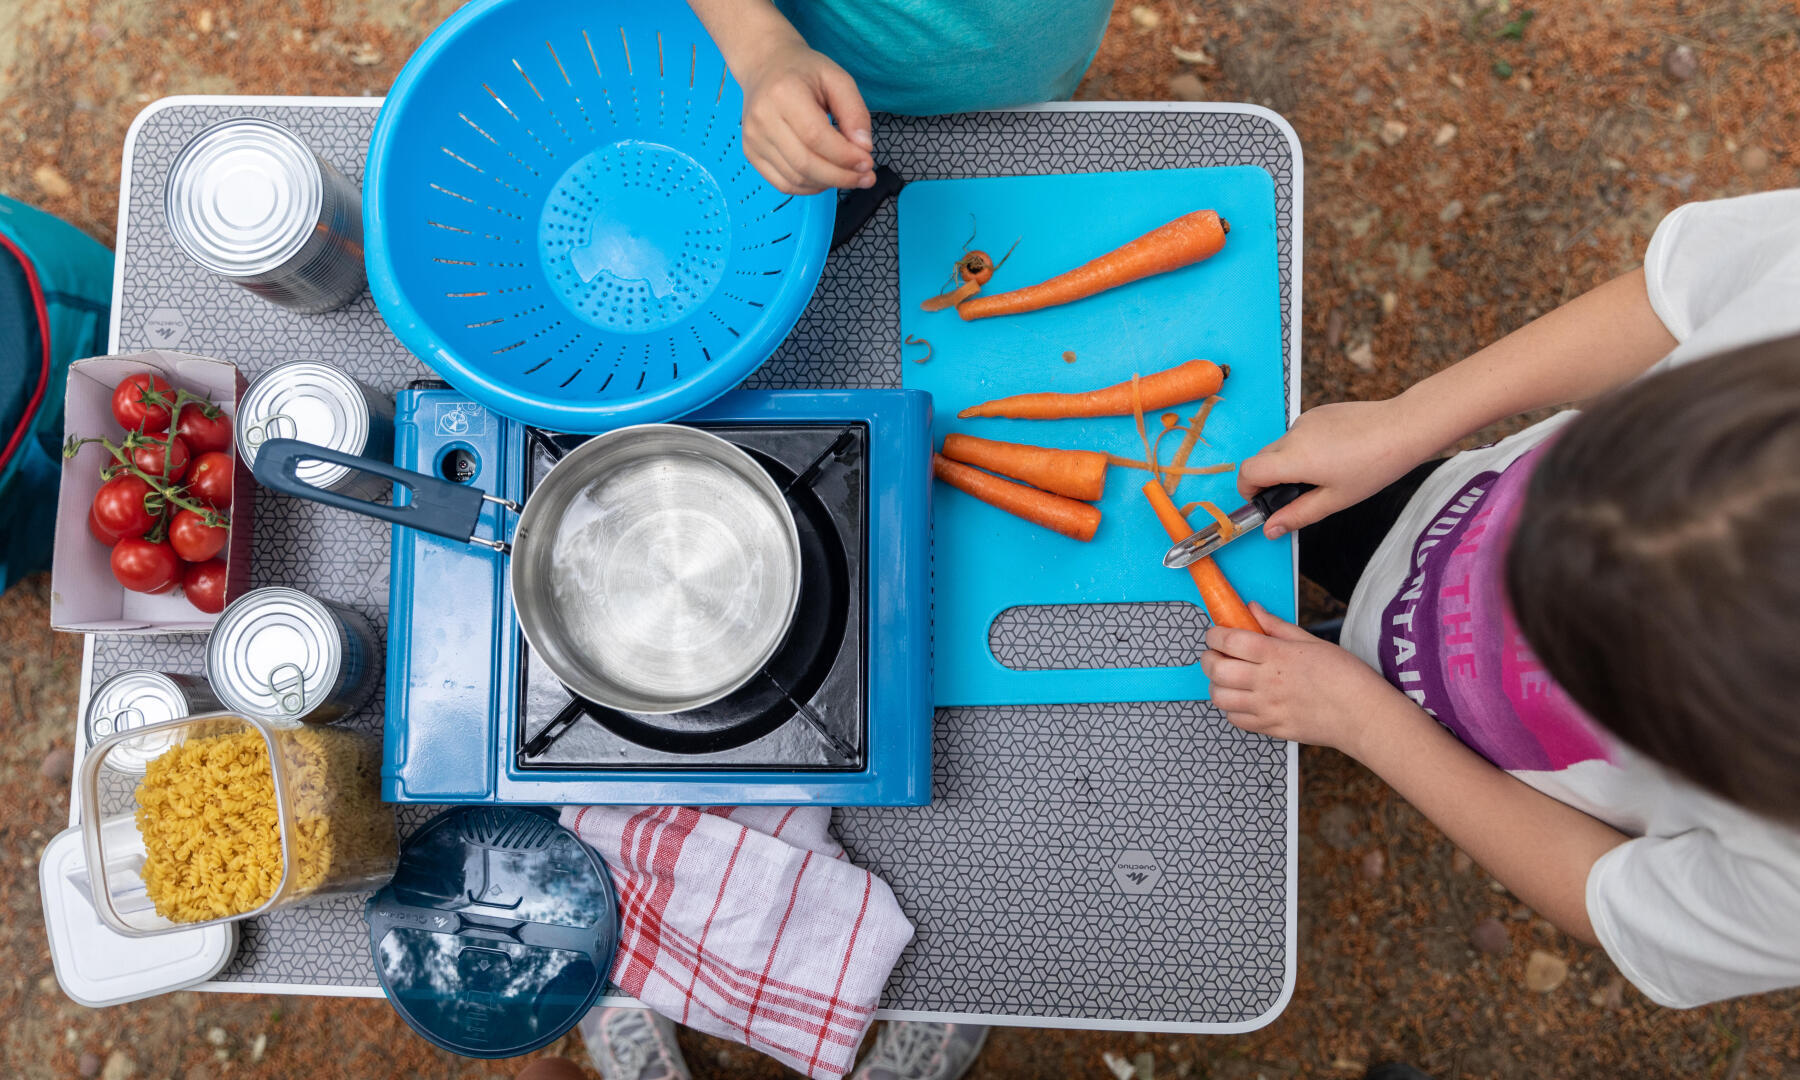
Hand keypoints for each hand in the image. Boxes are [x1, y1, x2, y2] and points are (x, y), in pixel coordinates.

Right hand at [736, 36, 873, 194]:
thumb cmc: (804, 72)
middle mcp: (762, 118)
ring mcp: (753, 139)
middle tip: (865, 177)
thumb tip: (864, 149)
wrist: (765, 66)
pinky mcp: (751, 153)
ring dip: (828, 184)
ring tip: (850, 177)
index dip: (844, 156)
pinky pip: (783, 184)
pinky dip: (809, 188)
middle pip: (805, 163)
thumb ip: (855, 112)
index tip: (868, 162)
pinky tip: (827, 179)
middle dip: (841, 176)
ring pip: (795, 178)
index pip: (816, 137)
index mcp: (783, 93)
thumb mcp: (837, 79)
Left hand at [1200, 603, 1415, 755]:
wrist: (1363, 715)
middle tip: (1215, 654)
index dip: (1214, 634)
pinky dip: (1231, 709)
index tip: (1215, 633)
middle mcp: (1266, 682)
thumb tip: (1253, 610)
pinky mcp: (1271, 728)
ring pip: (1220, 697)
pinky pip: (1236, 720)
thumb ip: (1276, 626)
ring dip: (1216, 685)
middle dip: (1208, 658)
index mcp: (1276, 655)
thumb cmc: (1345, 676)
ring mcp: (1267, 708)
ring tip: (1226, 678)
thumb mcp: (1311, 641)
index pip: (1229, 641)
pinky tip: (1242, 699)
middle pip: (1216, 669)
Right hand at [1237, 397, 1439, 537]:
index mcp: (1294, 459)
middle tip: (1298, 494)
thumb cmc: (1374, 466)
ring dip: (1289, 463)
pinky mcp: (1318, 411)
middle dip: (1269, 479)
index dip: (1247, 490)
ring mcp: (1305, 420)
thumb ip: (1298, 515)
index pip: (1247, 471)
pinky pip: (1299, 433)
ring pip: (1281, 446)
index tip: (1263, 502)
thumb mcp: (1336, 500)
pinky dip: (1305, 447)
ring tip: (1325, 474)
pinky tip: (1335, 455)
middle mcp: (1293, 435)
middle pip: (1261, 459)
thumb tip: (1270, 529)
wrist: (1403, 428)